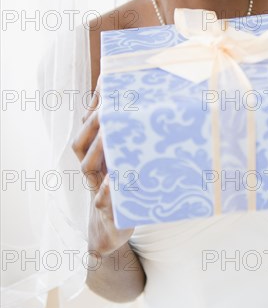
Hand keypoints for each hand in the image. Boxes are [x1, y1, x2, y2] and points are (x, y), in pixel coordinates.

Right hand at [72, 78, 133, 255]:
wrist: (113, 228)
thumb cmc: (122, 185)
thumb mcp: (126, 158)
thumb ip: (130, 134)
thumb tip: (145, 104)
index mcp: (96, 152)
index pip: (89, 122)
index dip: (95, 101)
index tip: (107, 79)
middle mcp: (92, 167)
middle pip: (82, 141)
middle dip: (94, 122)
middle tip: (109, 107)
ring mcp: (97, 188)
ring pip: (87, 166)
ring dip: (98, 150)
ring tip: (108, 135)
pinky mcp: (108, 210)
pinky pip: (104, 199)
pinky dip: (108, 190)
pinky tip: (115, 180)